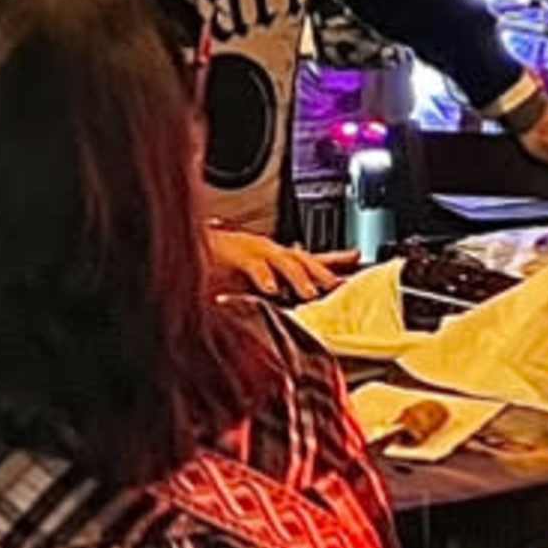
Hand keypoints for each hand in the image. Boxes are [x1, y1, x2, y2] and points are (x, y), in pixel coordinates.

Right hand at [207, 227, 346, 301]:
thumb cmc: (220, 263)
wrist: (189, 247)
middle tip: (337, 288)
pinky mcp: (234, 256)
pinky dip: (263, 276)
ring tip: (309, 293)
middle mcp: (269, 251)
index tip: (358, 259)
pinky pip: (253, 266)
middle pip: (303, 260)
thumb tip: (301, 300)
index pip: (311, 258)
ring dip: (298, 277)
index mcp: (275, 257)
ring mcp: (253, 251)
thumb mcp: (255, 277)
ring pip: (283, 262)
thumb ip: (277, 287)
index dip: (336, 258)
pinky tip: (271, 288)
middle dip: (321, 274)